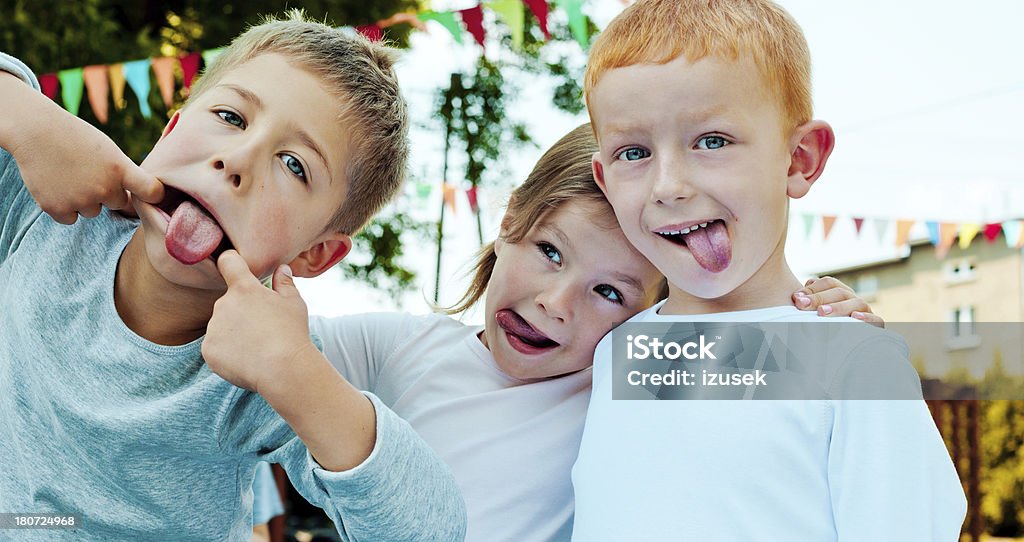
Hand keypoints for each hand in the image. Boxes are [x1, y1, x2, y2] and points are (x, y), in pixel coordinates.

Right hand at [2, 74, 162, 223]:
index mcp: (120, 169)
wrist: (36, 131)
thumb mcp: (109, 150)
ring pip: (92, 211)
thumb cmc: (77, 138)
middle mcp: (103, 188)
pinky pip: (71, 218)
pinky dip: (64, 207)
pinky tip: (58, 186)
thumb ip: (126, 173)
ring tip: (70, 176)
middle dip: (107, 192)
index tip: (152, 196)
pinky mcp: (58, 208)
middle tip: (89, 172)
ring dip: (84, 200)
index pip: (152, 192)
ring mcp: (80, 200)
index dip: (154, 196)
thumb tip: (147, 197)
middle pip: (117, 203)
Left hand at [202, 250, 315, 392]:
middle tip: (262, 328)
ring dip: (234, 333)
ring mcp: (213, 327)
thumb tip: (282, 268)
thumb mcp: (294, 303)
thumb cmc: (292, 333)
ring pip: (221, 326)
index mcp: (244, 288)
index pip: (228, 262)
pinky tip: (246, 359)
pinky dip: (227, 353)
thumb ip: (284, 283)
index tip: (236, 269)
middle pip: (228, 302)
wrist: (283, 368)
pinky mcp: (208, 350)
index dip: (231, 262)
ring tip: (256, 347)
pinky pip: (215, 347)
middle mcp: (223, 304)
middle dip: (241, 311)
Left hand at [792, 276, 884, 327]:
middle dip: (819, 298)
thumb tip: (797, 298)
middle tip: (802, 305)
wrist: (846, 348)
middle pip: (840, 292)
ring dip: (838, 307)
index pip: (829, 282)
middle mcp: (853, 299)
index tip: (796, 298)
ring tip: (822, 313)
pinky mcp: (876, 325)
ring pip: (858, 303)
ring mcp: (865, 311)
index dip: (812, 288)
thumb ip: (809, 303)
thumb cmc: (826, 328)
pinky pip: (876, 319)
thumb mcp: (816, 315)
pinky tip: (854, 318)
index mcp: (840, 292)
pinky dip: (867, 318)